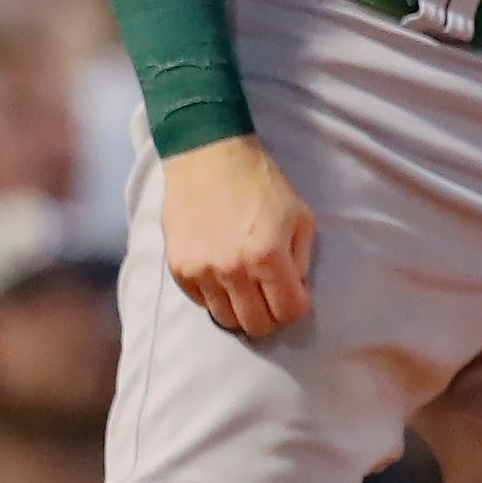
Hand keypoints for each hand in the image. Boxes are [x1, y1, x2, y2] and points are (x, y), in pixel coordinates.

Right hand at [161, 135, 316, 339]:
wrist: (208, 157)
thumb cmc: (261, 184)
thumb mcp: (300, 216)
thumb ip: (302, 261)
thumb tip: (296, 293)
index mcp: (267, 256)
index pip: (288, 312)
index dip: (296, 306)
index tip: (293, 293)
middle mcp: (232, 269)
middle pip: (257, 325)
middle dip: (270, 315)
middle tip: (270, 295)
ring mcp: (202, 271)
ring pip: (227, 320)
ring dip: (241, 309)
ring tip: (246, 287)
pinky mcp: (179, 268)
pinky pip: (202, 303)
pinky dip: (215, 296)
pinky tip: (222, 274)